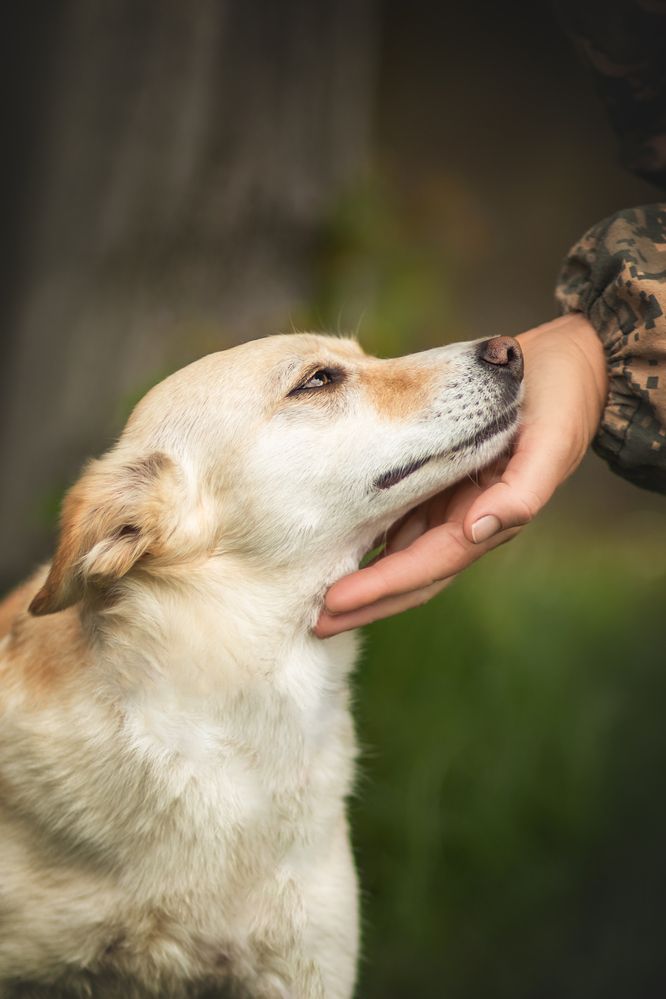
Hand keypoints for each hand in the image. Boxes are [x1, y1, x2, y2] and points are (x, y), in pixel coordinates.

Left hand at [315, 313, 607, 636]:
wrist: (570, 365)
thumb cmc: (561, 397)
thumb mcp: (551, 440)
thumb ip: (522, 493)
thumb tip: (479, 530)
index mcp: (491, 516)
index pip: (427, 564)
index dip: (381, 587)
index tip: (334, 604)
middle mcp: (468, 520)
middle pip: (410, 574)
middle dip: (365, 601)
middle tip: (314, 623)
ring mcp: (454, 504)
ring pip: (402, 554)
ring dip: (365, 580)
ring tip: (316, 598)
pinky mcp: (442, 483)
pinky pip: (401, 519)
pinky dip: (371, 539)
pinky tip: (340, 547)